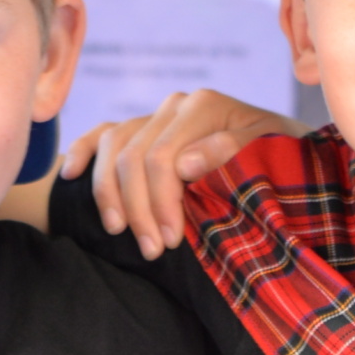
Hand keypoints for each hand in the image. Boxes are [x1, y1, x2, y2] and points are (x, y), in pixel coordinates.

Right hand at [58, 90, 294, 259]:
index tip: (170, 241)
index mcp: (203, 106)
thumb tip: (183, 164)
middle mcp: (174, 104)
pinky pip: (101, 134)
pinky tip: (68, 176)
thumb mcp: (269, 153)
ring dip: (109, 194)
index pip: (162, 156)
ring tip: (118, 231)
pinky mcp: (142, 127)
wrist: (285, 149)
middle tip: (151, 250)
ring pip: (112, 148)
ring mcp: (154, 114)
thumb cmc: (281, 156)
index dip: (160, 201)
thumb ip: (232, 152)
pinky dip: (83, 153)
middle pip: (133, 156)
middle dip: (138, 208)